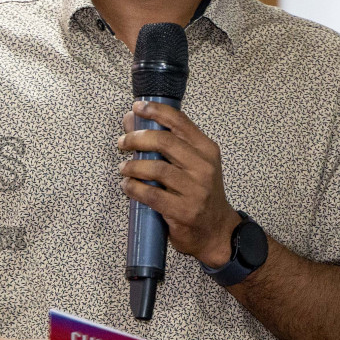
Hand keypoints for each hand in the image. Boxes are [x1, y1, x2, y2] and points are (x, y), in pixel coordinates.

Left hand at [117, 100, 242, 265]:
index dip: (156, 111)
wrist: (216, 231)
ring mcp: (195, 190)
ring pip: (156, 168)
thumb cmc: (199, 193)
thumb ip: (165, 142)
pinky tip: (128, 186)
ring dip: (132, 166)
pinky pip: (151, 195)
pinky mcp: (183, 211)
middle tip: (122, 142)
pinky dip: (134, 188)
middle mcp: (204, 167)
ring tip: (124, 169)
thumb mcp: (191, 164)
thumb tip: (131, 119)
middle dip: (137, 138)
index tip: (137, 107)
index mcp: (207, 150)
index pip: (180, 121)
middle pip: (164, 141)